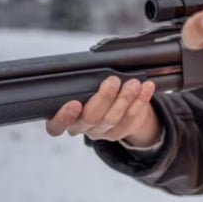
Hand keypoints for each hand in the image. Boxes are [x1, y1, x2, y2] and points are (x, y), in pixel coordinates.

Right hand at [45, 75, 159, 145]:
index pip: (56, 125)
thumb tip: (90, 68)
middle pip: (91, 117)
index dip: (64, 116)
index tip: (74, 103)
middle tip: (113, 81)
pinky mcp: (118, 133)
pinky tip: (146, 89)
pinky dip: (140, 101)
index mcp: (65, 118)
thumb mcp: (82, 85)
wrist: (114, 106)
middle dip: (104, 97)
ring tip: (134, 83)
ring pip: (113, 119)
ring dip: (125, 98)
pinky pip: (131, 120)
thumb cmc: (92, 91)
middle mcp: (81, 127)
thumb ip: (81, 83)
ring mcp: (100, 132)